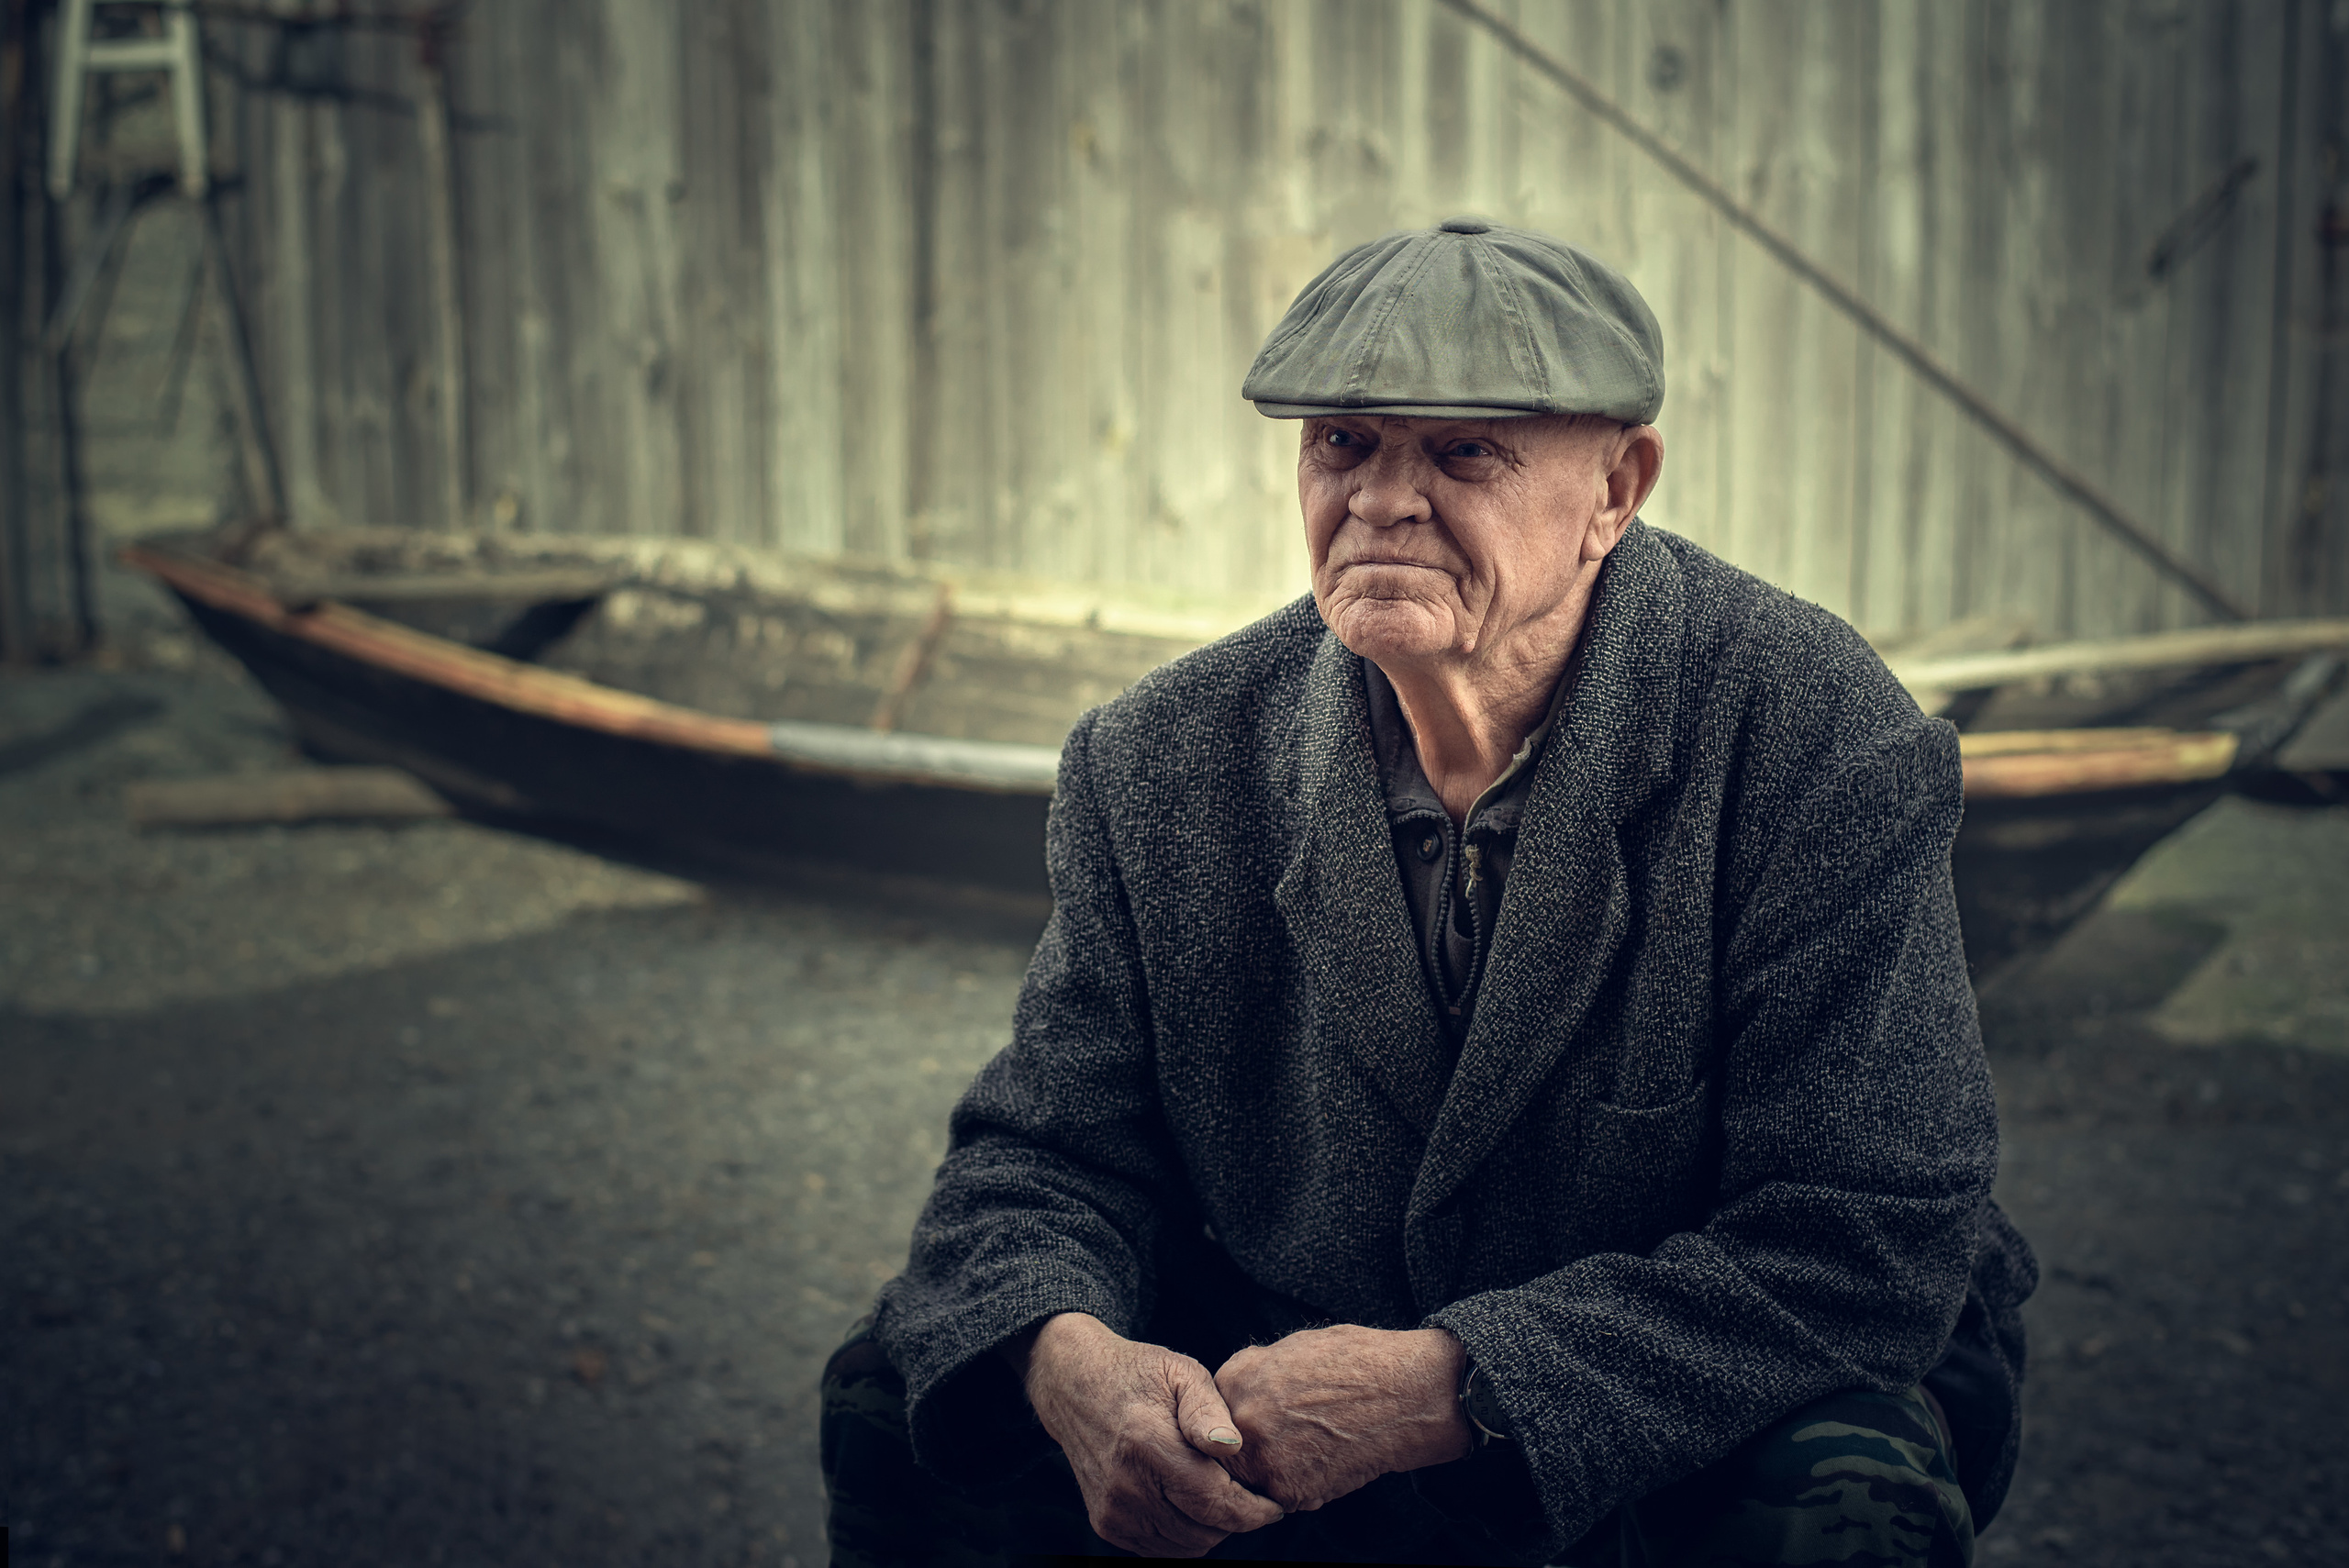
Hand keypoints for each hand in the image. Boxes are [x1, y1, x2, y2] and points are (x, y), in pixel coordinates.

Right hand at [1008, 1312, 1286, 1556]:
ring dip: (1211, 1530)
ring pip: (1185, 1546)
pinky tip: (1191, 1505)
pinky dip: (1185, 1536)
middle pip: (1203, 1530)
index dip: (1253, 1511)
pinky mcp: (1105, 1523)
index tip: (1275, 1505)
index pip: (1214, 1502)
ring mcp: (1112, 1509)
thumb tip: (1232, 1446)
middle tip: (1248, 1495)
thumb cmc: (1140, 1375)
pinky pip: (1161, 1549)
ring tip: (1220, 1497)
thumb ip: (1208, 1410)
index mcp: (1148, 1444)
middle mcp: (1126, 1485)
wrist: (1075, 1386)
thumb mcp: (1181, 1373)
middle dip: (1236, 1520)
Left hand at [1213, 1324, 1476, 1511]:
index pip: (1209, 1413)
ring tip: (1304, 1452)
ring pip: (1248, 1479)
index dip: (1231, 1420)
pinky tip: (1323, 1465)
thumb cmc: (1357, 1363)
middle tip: (1280, 1444)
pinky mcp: (1289, 1490)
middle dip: (1244, 1451)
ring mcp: (1263, 1458)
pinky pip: (1279, 1498)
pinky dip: (1297, 1489)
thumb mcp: (1293, 1347)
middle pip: (1223, 1450)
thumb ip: (1254, 1371)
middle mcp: (1241, 1418)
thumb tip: (1235, 1390)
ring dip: (1266, 1473)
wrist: (1405, 1394)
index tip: (1251, 1424)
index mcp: (1237, 1377)